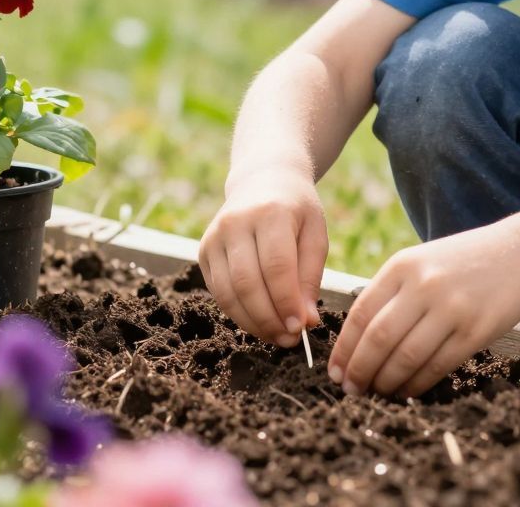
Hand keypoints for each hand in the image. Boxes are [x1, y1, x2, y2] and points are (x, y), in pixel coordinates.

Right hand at [199, 165, 327, 348]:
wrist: (263, 180)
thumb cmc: (296, 211)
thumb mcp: (316, 234)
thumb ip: (311, 277)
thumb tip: (307, 321)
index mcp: (270, 212)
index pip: (276, 266)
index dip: (286, 302)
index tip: (301, 328)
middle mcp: (235, 222)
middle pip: (247, 282)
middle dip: (268, 318)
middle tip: (289, 339)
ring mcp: (214, 236)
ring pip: (227, 292)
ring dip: (252, 322)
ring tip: (276, 336)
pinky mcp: (203, 251)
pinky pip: (218, 292)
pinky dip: (238, 313)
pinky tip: (259, 322)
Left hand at [328, 225, 519, 397]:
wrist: (518, 254)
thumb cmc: (459, 263)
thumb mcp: (419, 262)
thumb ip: (389, 293)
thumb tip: (354, 344)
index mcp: (403, 265)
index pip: (361, 314)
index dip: (344, 348)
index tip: (335, 372)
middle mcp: (424, 285)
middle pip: (379, 339)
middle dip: (360, 370)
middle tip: (351, 389)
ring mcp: (451, 308)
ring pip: (406, 357)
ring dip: (386, 382)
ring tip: (377, 392)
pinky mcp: (475, 331)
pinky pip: (437, 366)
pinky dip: (416, 384)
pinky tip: (406, 390)